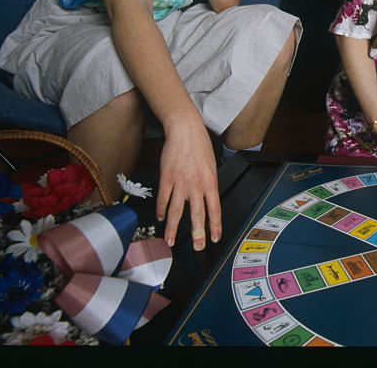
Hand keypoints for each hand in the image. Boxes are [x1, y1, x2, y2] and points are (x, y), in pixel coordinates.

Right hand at [156, 120, 221, 250]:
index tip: (215, 238)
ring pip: (176, 211)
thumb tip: (207, 201)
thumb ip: (209, 185)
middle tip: (197, 247)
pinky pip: (163, 199)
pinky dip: (161, 210)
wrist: (185, 130)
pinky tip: (160, 218)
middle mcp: (196, 184)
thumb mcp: (212, 167)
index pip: (215, 209)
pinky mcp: (166, 178)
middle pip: (196, 214)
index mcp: (210, 182)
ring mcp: (180, 182)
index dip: (215, 226)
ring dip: (172, 228)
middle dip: (196, 234)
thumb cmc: (200, 146)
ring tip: (170, 241)